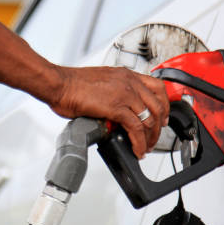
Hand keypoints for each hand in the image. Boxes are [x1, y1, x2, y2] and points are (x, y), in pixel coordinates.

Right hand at [50, 66, 168, 157]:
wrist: (59, 84)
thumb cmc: (72, 84)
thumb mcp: (101, 83)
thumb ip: (114, 94)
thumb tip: (116, 112)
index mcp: (126, 75)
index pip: (157, 88)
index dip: (163, 105)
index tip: (162, 117)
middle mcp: (129, 82)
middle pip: (158, 105)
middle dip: (159, 127)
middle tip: (154, 138)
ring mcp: (124, 94)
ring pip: (150, 119)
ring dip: (150, 137)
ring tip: (145, 148)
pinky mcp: (116, 108)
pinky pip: (136, 128)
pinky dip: (139, 142)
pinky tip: (137, 149)